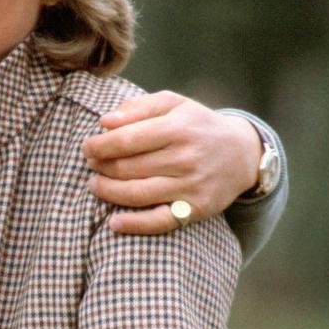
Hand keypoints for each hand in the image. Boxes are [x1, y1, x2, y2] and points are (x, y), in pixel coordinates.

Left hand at [83, 91, 261, 233]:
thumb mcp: (173, 104)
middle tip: (90, 164)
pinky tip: (114, 223)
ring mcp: (192, 186)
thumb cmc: (196, 124)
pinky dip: (135, 225)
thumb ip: (139, 107)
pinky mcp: (196, 209)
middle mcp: (185, 158)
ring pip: (139, 194)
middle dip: (102, 166)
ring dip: (109, 192)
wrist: (242, 153)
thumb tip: (105, 121)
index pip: (126, 140)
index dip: (100, 145)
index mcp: (177, 128)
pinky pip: (161, 221)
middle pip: (129, 167)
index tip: (86, 147)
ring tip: (94, 185)